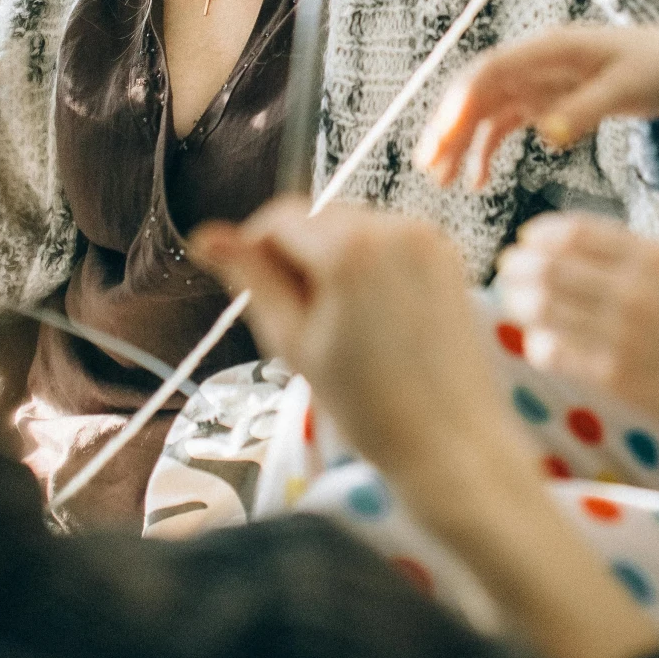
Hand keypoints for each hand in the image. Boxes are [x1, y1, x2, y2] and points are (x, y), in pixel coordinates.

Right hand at [189, 199, 530, 493]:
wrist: (451, 440)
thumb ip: (251, 279)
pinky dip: (371, 265)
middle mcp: (394, 227)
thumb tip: (206, 236)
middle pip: (319, 218)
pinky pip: (390, 241)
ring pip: (354, 227)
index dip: (255, 248)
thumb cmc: (368, 404)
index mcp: (350, 248)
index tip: (252, 289)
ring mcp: (427, 237)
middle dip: (299, 256)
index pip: (280, 217)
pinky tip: (375, 317)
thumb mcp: (294, 341)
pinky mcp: (448, 253)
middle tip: (301, 320)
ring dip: (334, 259)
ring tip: (342, 325)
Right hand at [419, 25, 658, 188]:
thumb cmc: (654, 65)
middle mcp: (533, 63)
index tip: (443, 136)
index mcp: (550, 49)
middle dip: (448, 126)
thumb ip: (587, 109)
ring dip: (458, 143)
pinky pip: (502, 126)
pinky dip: (485, 151)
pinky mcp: (541, 102)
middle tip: (428, 167)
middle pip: (477, 91)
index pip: (492, 69)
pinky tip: (477, 181)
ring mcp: (534, 83)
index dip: (462, 101)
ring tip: (441, 180)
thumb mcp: (627, 87)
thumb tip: (546, 135)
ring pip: (482, 111)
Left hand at [496, 215, 658, 466]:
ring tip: (514, 303)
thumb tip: (565, 248)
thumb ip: (628, 259)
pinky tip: (540, 343)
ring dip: (519, 302)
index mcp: (652, 256)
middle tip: (507, 271)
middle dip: (518, 266)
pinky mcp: (616, 376)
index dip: (540, 234)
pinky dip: (539, 344)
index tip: (527, 241)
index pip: (574, 231)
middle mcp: (634, 289)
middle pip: (550, 265)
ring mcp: (622, 333)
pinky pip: (556, 352)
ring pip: (544, 307)